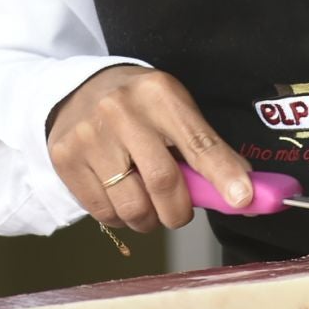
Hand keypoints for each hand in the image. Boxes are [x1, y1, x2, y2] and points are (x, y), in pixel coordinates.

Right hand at [46, 65, 253, 233]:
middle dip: (178, 212)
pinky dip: (119, 217)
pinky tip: (119, 195)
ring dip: (148, 220)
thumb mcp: (175, 110)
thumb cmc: (138, 106)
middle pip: (163, 182)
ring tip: (146, 202)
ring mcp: (89, 136)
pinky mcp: (66, 158)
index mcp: (159, 94)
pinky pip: (103, 213)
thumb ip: (206, 149)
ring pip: (132, 207)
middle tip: (178, 211)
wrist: (78, 88)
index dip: (223, 174)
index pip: (198, 142)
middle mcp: (121, 111)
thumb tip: (243, 193)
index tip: (242, 198)